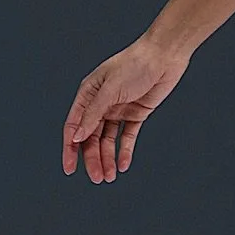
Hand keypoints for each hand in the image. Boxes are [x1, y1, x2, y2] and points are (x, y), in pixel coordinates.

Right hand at [62, 36, 189, 183]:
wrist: (165, 56)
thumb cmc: (135, 65)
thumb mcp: (110, 89)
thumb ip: (93, 114)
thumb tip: (76, 137)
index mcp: (88, 94)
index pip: (74, 126)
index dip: (70, 148)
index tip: (69, 169)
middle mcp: (101, 104)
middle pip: (91, 138)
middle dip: (92, 158)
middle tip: (97, 178)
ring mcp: (118, 110)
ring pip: (108, 140)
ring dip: (107, 158)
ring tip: (109, 177)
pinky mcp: (136, 114)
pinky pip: (127, 137)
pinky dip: (124, 151)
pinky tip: (123, 165)